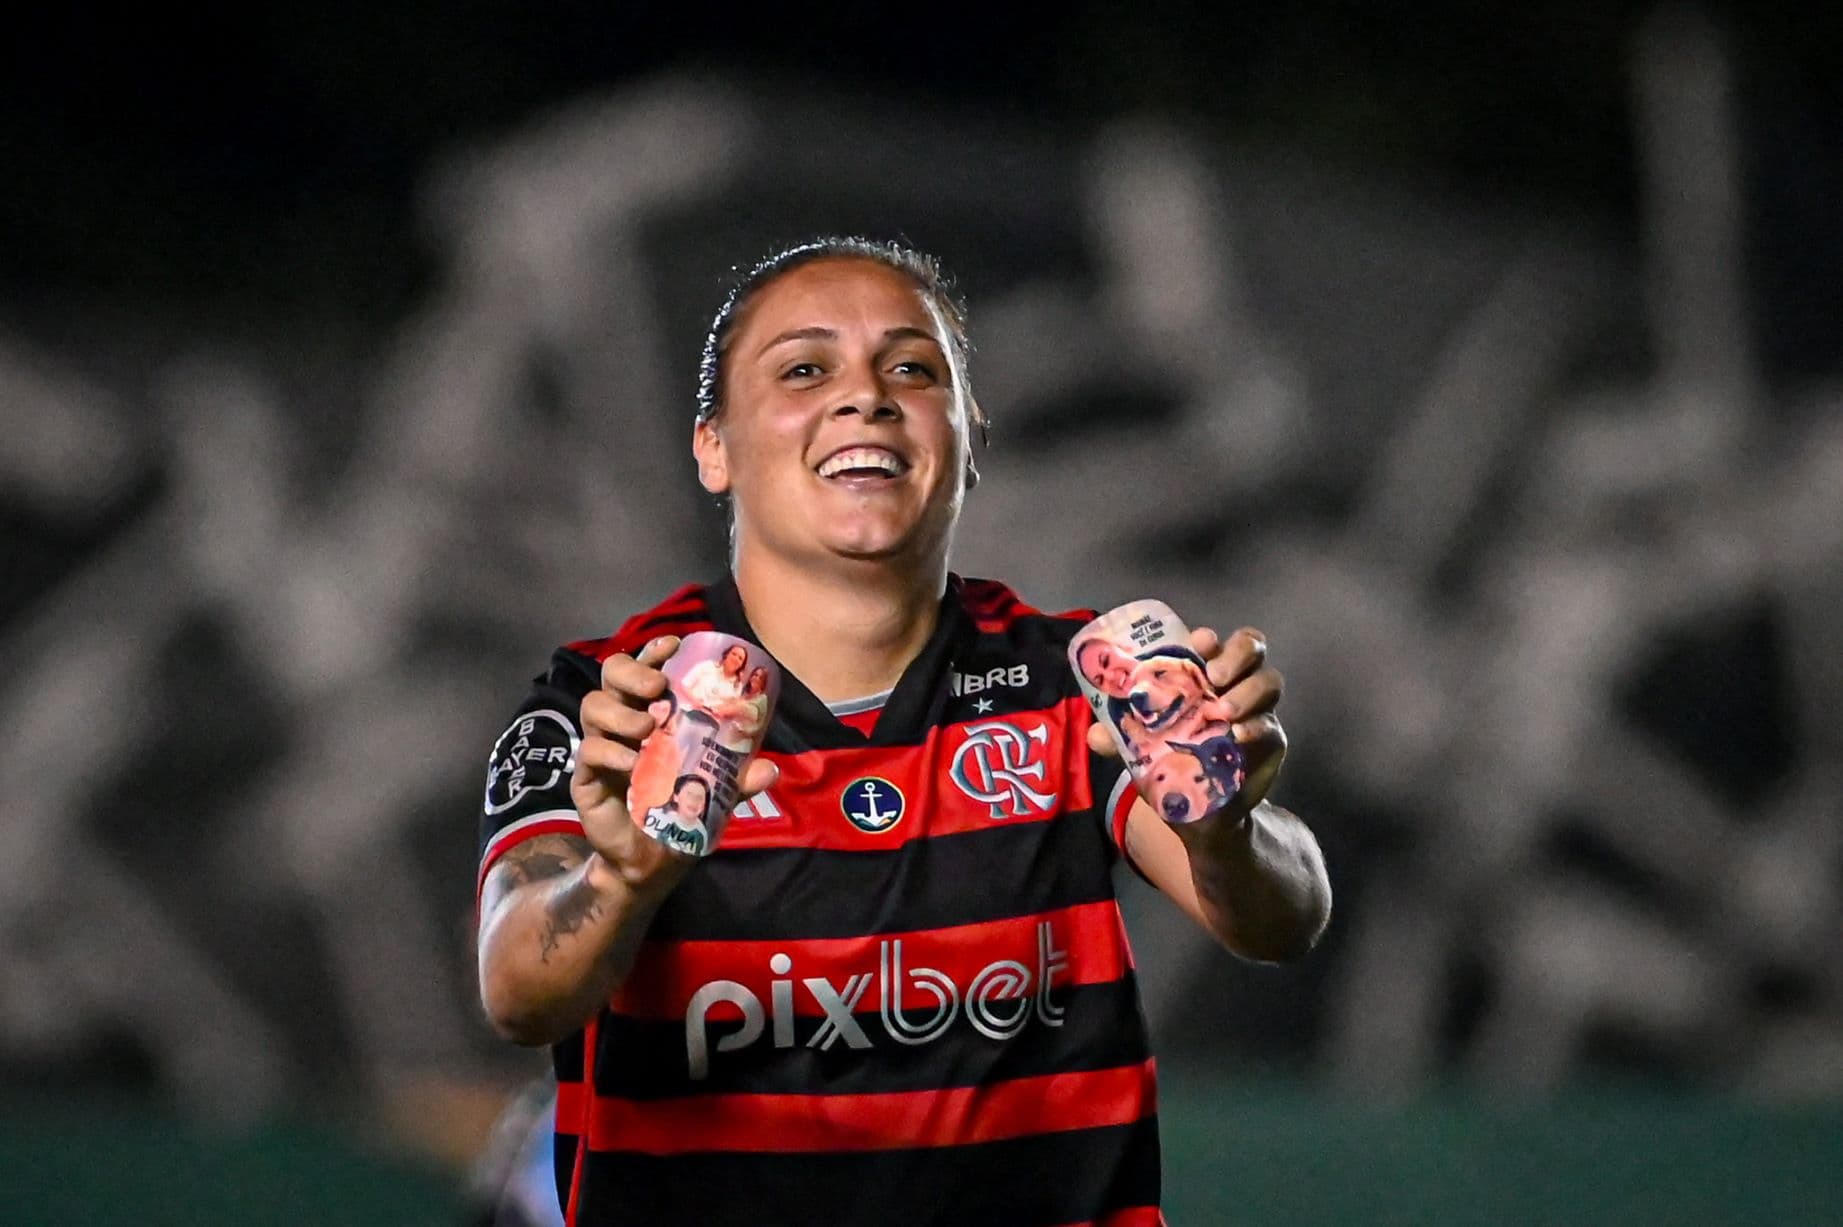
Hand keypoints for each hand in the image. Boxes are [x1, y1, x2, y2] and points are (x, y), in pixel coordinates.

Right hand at [573, 637, 778, 889]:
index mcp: (652, 714)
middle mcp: (622, 722)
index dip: (654, 651)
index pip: (645, 669)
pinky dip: (611, 752)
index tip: (674, 645)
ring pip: (593, 706)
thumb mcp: (717, 794)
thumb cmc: (682, 813)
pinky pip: (588, 751)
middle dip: (632, 671)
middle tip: (658, 687)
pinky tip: (632, 762)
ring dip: (621, 711)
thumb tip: (770, 768)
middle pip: (611, 675)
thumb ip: (739, 780)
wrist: (653, 862)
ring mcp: (602, 748)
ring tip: (647, 728)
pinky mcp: (586, 778)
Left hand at [1085, 624, 1286, 818]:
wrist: (1204, 815)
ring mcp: (1257, 711)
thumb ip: (1120, 738)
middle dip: (1236, 655)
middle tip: (1214, 677)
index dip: (1209, 639)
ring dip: (1247, 692)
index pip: (1213, 644)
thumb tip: (1094, 733)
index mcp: (1201, 676)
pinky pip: (1272, 727)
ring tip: (1224, 712)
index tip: (1198, 642)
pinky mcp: (1272, 741)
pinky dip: (1258, 727)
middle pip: (1250, 648)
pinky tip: (1239, 736)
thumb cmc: (1172, 765)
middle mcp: (1233, 685)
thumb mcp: (1141, 750)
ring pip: (1268, 681)